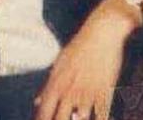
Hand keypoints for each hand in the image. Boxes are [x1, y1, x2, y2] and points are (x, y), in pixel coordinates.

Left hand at [34, 0, 137, 119]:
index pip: (44, 109)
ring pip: (81, 119)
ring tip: (79, 117)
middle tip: (64, 119)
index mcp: (57, 81)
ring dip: (79, 119)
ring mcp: (88, 92)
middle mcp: (71, 88)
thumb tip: (37, 101)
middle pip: (60, 118)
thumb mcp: (60, 62)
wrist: (102, 32)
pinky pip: (101, 115)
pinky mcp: (105, 92)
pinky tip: (96, 116)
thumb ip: (48, 85)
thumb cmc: (80, 46)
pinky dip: (99, 118)